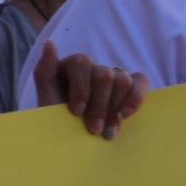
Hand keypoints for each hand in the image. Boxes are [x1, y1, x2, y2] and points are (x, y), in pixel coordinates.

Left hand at [33, 41, 147, 138]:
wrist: (72, 142)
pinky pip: (140, 82)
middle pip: (104, 74)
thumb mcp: (45, 98)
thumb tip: (49, 43)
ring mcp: (112, 76)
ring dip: (115, 108)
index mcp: (70, 66)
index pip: (81, 62)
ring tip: (107, 130)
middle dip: (99, 105)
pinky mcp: (130, 86)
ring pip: (123, 80)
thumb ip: (44, 71)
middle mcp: (92, 68)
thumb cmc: (57, 120)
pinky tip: (125, 116)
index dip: (81, 88)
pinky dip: (136, 98)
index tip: (76, 112)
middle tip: (94, 129)